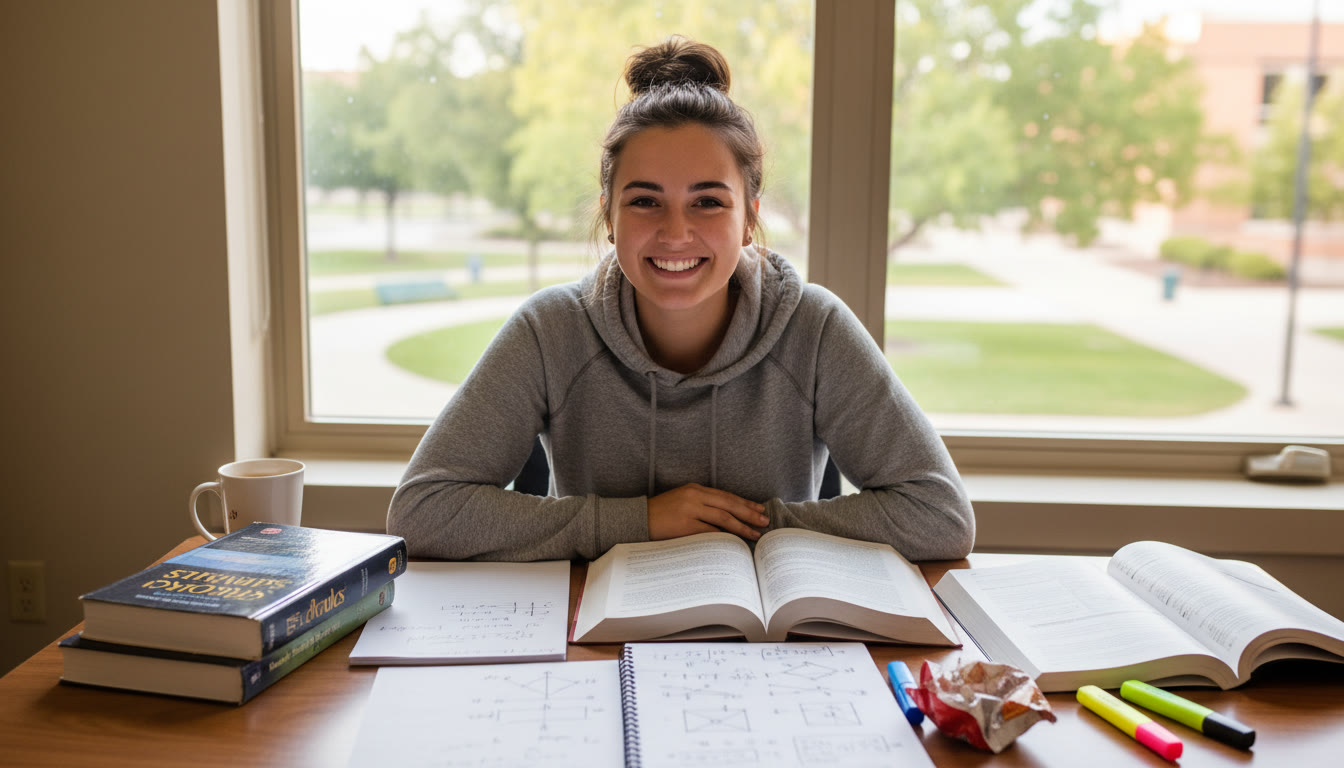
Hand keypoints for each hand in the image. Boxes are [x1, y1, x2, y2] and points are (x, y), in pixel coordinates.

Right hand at [648, 483, 769, 540]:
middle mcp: (695, 497)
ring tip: (755, 533)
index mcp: (695, 489)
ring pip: (723, 518)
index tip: (759, 509)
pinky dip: (725, 537)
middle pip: (729, 504)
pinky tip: (736, 542)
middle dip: (749, 513)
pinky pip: (710, 532)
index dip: (745, 503)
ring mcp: (690, 511)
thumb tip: (727, 516)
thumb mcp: (683, 501)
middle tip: (764, 520)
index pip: (726, 495)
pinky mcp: (685, 526)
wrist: (638, 519)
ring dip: (742, 526)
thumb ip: (702, 505)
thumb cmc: (661, 513)